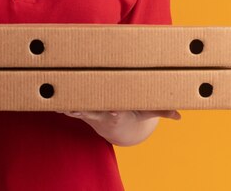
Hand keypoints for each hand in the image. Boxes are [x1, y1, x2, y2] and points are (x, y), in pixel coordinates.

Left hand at [57, 110, 180, 145]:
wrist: (119, 128)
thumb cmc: (134, 114)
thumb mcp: (148, 112)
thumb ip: (161, 111)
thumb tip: (179, 115)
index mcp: (118, 113)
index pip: (116, 113)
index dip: (114, 111)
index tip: (114, 110)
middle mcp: (102, 114)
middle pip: (93, 111)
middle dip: (85, 108)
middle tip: (76, 105)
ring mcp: (90, 114)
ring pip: (78, 110)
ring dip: (68, 107)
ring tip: (58, 102)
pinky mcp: (82, 111)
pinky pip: (70, 108)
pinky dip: (62, 106)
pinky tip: (51, 102)